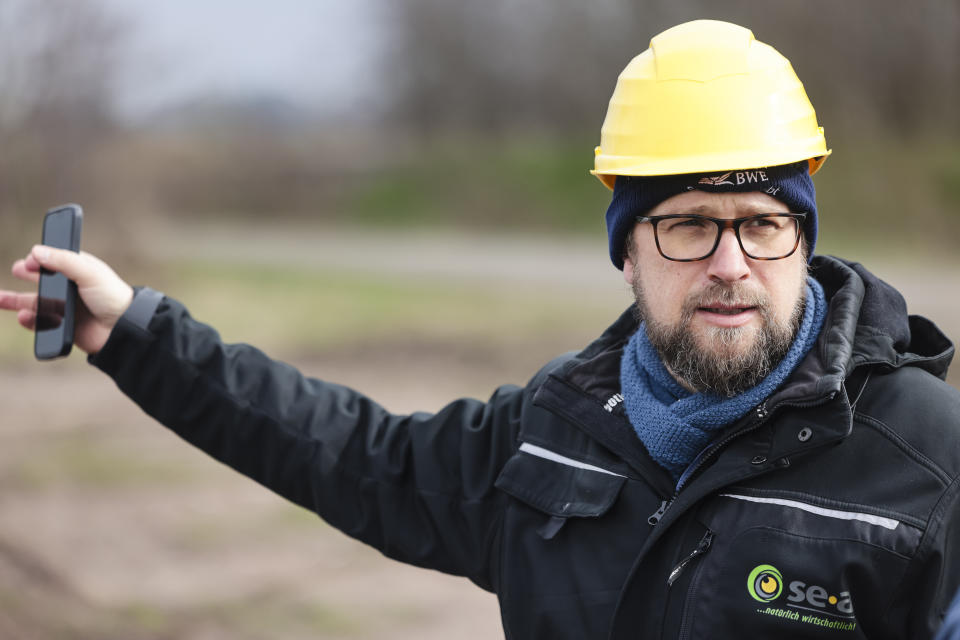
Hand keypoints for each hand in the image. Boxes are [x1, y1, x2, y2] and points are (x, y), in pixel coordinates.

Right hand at [0, 246, 133, 354]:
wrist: (123, 330)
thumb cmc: (113, 297)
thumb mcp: (89, 273)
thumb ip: (64, 261)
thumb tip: (37, 251)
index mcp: (79, 271)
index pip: (55, 260)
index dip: (41, 258)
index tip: (30, 261)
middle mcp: (71, 288)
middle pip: (42, 279)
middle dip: (27, 274)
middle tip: (17, 269)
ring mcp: (67, 307)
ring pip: (35, 302)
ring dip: (17, 300)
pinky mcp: (64, 326)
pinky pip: (41, 323)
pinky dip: (29, 320)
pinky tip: (23, 317)